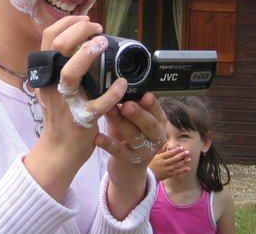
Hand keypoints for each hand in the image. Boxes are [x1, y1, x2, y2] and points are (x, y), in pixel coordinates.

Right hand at [24, 16, 126, 201]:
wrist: (59, 149)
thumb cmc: (60, 115)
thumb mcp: (53, 86)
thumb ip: (61, 65)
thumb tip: (79, 40)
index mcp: (46, 73)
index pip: (48, 37)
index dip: (67, 23)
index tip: (86, 20)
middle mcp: (52, 84)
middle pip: (57, 47)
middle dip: (79, 31)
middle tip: (97, 29)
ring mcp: (66, 102)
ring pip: (70, 74)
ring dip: (87, 55)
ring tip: (102, 44)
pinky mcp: (82, 119)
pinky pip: (98, 104)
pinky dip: (112, 92)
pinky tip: (122, 83)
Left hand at [95, 92, 167, 218]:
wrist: (127, 171)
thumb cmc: (127, 138)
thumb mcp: (130, 121)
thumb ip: (124, 105)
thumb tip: (113, 84)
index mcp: (158, 124)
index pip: (157, 112)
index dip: (152, 104)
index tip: (145, 94)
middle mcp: (155, 138)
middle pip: (150, 124)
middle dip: (138, 113)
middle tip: (127, 103)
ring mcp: (144, 151)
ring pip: (134, 136)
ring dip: (121, 123)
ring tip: (109, 111)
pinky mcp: (129, 161)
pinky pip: (119, 151)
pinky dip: (108, 144)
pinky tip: (97, 137)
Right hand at [149, 145, 190, 180]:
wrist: (150, 176)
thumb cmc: (153, 164)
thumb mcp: (156, 156)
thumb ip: (162, 150)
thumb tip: (167, 144)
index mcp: (160, 158)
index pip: (169, 153)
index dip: (176, 150)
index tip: (181, 147)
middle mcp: (164, 164)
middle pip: (174, 159)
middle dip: (181, 155)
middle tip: (187, 152)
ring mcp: (167, 170)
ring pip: (177, 166)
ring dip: (184, 162)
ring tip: (189, 159)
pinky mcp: (169, 175)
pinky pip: (177, 172)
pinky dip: (183, 171)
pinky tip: (188, 168)